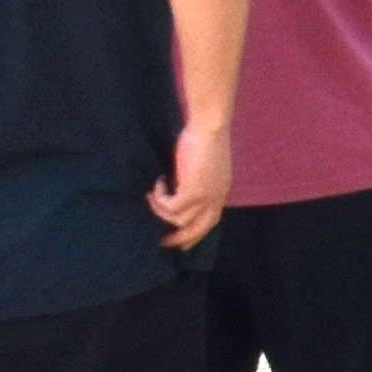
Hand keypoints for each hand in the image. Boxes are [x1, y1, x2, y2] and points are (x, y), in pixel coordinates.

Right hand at [150, 113, 233, 256]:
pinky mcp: (193, 191)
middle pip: (198, 230)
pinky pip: (171, 206)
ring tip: (151, 196)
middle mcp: (216, 198)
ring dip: (160, 210)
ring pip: (179, 219)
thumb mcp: (202, 165)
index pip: (210, 222)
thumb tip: (176, 189)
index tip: (181, 244)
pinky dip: (160, 197)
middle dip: (179, 239)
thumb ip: (194, 180)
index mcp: (220, 192)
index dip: (196, 234)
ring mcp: (206, 196)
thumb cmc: (204, 138)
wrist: (209, 126)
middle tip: (161, 242)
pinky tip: (157, 182)